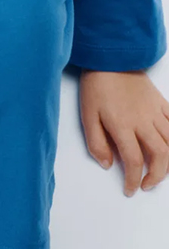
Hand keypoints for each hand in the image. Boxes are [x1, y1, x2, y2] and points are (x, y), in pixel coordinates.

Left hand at [80, 70, 168, 195]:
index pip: (133, 160)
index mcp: (123, 126)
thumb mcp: (88, 118)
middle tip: (146, 185)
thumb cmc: (97, 88)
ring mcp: (155, 111)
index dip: (133, 180)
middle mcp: (143, 121)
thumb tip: (107, 165)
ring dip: (168, 162)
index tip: (130, 190)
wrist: (112, 58)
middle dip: (156, 175)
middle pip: (160, 154)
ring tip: (159, 172)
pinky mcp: (161, 103)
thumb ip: (97, 144)